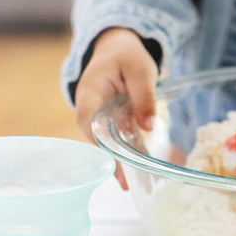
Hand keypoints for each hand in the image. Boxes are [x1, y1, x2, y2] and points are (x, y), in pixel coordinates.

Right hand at [73, 27, 158, 187]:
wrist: (116, 50)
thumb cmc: (125, 56)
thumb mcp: (140, 70)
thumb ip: (144, 96)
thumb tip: (147, 126)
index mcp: (91, 91)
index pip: (88, 119)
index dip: (99, 140)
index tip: (113, 158)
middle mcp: (89, 109)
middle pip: (96, 138)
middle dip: (111, 160)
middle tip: (125, 183)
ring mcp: (97, 119)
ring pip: (106, 144)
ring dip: (119, 163)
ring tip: (130, 185)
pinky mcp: (109, 125)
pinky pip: (117, 141)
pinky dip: (127, 155)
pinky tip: (138, 174)